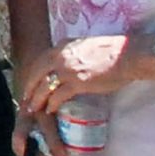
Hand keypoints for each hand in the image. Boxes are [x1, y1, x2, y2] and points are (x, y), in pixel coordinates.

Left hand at [16, 37, 130, 119]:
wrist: (129, 54)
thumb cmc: (114, 52)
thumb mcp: (86, 47)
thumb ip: (74, 54)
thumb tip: (70, 65)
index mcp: (64, 45)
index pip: (41, 60)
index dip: (34, 73)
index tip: (30, 83)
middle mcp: (62, 55)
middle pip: (37, 73)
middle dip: (29, 87)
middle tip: (26, 99)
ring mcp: (69, 68)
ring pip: (44, 86)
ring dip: (37, 99)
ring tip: (34, 109)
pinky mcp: (78, 82)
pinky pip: (58, 95)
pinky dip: (52, 104)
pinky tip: (50, 110)